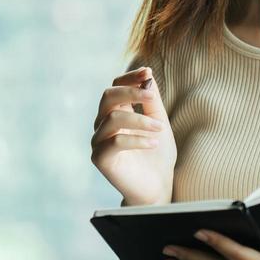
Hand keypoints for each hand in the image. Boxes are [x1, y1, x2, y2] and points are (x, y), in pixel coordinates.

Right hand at [91, 66, 175, 204]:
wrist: (157, 186)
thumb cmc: (158, 154)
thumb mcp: (159, 122)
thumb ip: (152, 102)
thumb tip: (147, 76)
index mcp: (116, 113)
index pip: (115, 86)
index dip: (129, 78)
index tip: (147, 73)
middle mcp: (103, 125)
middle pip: (108, 97)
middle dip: (131, 92)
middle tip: (152, 97)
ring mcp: (99, 141)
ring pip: (113, 118)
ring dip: (140, 120)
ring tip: (161, 129)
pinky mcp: (101, 159)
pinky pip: (115, 142)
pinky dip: (137, 139)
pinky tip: (154, 143)